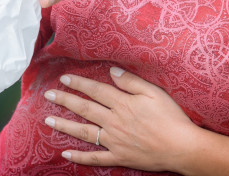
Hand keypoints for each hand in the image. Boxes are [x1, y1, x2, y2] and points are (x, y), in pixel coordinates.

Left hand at [43, 67, 199, 172]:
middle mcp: (114, 122)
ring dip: (65, 125)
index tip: (64, 78)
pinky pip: (95, 158)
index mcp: (123, 104)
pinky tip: (66, 153)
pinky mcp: (119, 157)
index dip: (79, 83)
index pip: (95, 90)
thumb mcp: (154, 92)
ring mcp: (114, 141)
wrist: (181, 147)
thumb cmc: (171, 117)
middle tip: (48, 95)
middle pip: (85, 109)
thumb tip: (112, 71)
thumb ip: (131, 81)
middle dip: (65, 100)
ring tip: (48, 119)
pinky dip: (79, 156)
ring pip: (84, 132)